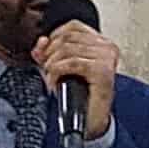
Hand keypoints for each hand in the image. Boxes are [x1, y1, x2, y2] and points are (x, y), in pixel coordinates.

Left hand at [32, 22, 118, 140]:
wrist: (91, 121)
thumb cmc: (80, 96)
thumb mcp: (59, 69)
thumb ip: (48, 53)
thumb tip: (41, 42)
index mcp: (101, 43)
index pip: (73, 26)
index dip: (53, 37)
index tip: (46, 54)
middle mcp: (107, 48)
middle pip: (67, 37)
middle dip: (50, 54)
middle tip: (47, 70)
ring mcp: (107, 59)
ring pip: (67, 49)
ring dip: (52, 65)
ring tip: (52, 78)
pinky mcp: (103, 72)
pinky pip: (71, 63)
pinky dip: (57, 72)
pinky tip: (55, 83)